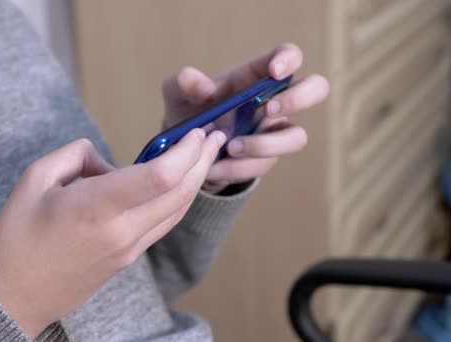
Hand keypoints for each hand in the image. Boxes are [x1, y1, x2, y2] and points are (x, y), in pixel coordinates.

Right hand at [0, 129, 225, 338]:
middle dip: (202, 161)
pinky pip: (162, 225)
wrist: (11, 296)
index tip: (194, 132)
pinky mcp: (127, 259)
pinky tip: (179, 183)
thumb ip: (76, 156)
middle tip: (214, 136)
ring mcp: (127, 250)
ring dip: (196, 181)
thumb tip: (106, 162)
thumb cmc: (15, 237)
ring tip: (204, 155)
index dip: (185, 151)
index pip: (159, 177)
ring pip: (177, 211)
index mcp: (95, 208)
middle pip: (180, 193)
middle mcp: (120, 232)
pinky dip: (178, 200)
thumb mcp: (35, 179)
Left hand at [162, 43, 328, 192]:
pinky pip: (264, 165)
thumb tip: (207, 89)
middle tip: (269, 110)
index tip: (274, 71)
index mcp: (256, 75)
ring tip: (231, 147)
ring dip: (264, 145)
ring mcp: (274, 131)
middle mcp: (274, 100)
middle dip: (299, 99)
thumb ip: (184, 81)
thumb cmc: (187, 110)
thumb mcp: (175, 92)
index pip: (288, 56)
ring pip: (297, 137)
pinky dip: (238, 168)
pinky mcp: (266, 158)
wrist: (183, 150)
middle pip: (317, 89)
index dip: (289, 60)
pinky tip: (214, 166)